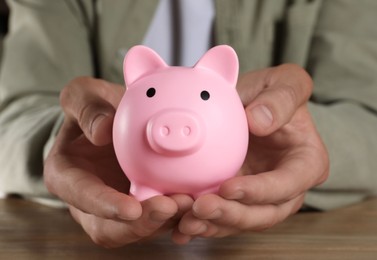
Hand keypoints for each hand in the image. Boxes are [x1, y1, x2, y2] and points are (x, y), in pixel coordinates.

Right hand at [44, 77, 192, 246]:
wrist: (114, 117)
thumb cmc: (95, 107)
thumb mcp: (83, 95)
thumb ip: (86, 108)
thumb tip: (102, 132)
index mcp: (69, 177)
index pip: (83, 198)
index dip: (106, 207)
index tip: (131, 208)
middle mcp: (92, 201)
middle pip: (113, 228)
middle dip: (143, 224)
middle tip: (172, 206)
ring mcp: (119, 205)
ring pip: (141, 228)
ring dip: (168, 221)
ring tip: (193, 202)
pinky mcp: (144, 202)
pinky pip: (162, 216)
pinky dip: (181, 212)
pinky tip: (201, 197)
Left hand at [173, 64, 328, 243]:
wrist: (255, 104)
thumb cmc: (274, 93)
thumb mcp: (285, 83)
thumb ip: (280, 99)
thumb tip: (258, 122)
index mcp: (305, 163)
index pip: (287, 184)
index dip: (260, 191)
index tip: (229, 187)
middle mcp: (286, 188)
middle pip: (264, 214)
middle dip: (232, 215)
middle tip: (201, 208)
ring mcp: (260, 196)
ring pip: (240, 221)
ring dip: (213, 224)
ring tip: (186, 221)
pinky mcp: (238, 198)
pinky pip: (223, 216)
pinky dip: (203, 222)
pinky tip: (180, 225)